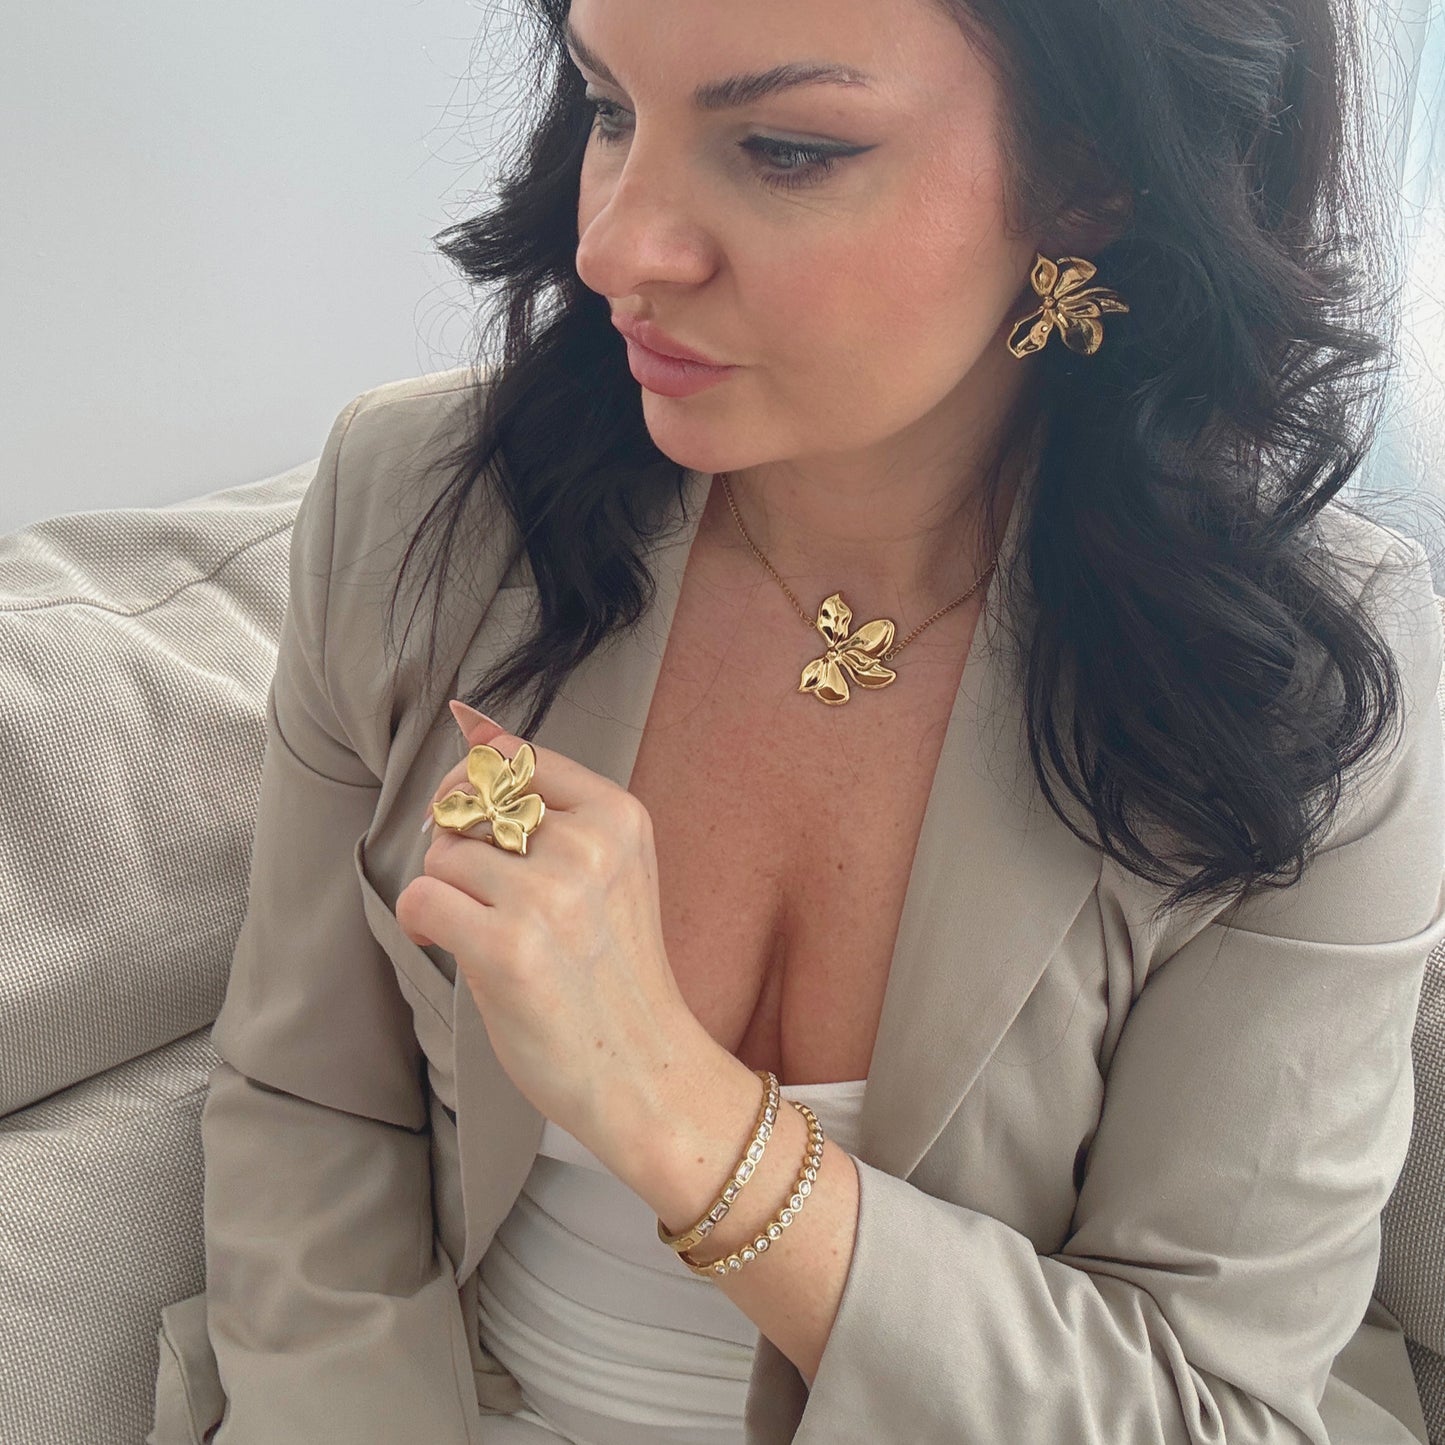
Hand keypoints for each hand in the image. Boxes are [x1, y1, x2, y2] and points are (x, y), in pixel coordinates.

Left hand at [395, 701, 712, 1166]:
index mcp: (619, 817)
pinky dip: (424, 921)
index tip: (474, 818)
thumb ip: (548, 804)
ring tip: (478, 930)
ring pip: (444, 851)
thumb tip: (470, 718)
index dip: (476, 783)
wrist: (643, 1071)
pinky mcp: (506, 947)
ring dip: (445, 890)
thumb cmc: (616, 974)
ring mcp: (548, 896)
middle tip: (481, 893)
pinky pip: (423, 897)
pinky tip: (452, 945)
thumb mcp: (609, 869)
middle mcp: (587, 846)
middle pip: (473, 804)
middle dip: (459, 843)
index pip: (517, 757)